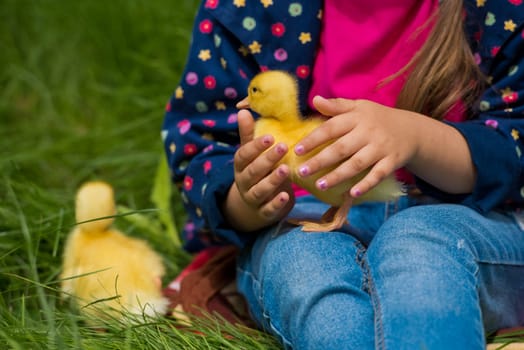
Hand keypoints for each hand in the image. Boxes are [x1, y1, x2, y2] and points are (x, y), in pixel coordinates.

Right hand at [222, 109, 294, 231]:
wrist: (254, 204)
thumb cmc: (257, 171)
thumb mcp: (251, 154)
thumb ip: (249, 134)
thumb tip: (242, 110)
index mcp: (241, 165)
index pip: (244, 154)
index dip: (255, 146)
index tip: (270, 137)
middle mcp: (244, 181)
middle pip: (253, 171)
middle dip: (266, 160)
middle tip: (282, 147)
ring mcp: (253, 198)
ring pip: (260, 190)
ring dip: (272, 180)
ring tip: (286, 170)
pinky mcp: (264, 212)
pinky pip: (268, 209)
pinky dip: (276, 204)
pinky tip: (285, 196)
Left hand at [295, 96, 475, 195]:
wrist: (412, 130)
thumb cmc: (377, 118)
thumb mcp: (359, 107)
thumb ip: (336, 106)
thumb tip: (314, 100)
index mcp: (357, 117)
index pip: (331, 128)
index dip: (313, 139)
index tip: (297, 150)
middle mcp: (368, 132)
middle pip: (341, 148)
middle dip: (320, 161)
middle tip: (302, 172)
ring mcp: (381, 148)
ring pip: (357, 164)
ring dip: (338, 176)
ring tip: (320, 186)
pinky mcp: (392, 162)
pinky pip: (378, 175)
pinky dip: (365, 185)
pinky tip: (351, 194)